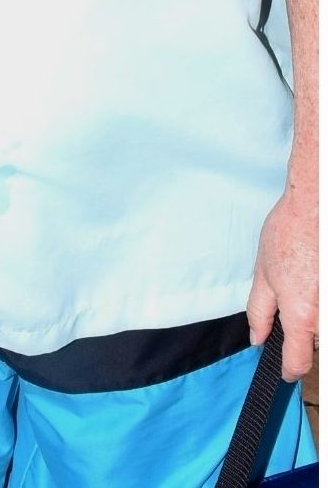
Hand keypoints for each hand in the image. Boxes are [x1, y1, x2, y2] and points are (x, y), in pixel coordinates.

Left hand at [247, 191, 317, 380]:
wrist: (316, 207)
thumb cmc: (290, 233)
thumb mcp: (263, 273)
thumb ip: (259, 311)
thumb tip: (257, 338)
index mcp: (301, 315)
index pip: (298, 361)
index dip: (289, 369)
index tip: (285, 371)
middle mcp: (325, 318)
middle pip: (315, 343)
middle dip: (303, 331)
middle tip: (295, 298)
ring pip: (324, 326)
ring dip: (315, 315)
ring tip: (306, 281)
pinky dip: (322, 300)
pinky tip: (315, 278)